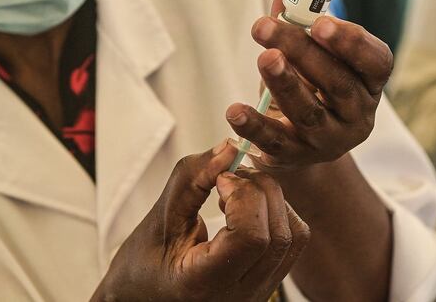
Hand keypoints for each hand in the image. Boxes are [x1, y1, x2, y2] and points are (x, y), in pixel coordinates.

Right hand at [90, 141, 309, 301]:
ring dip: (272, 199)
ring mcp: (257, 292)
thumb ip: (191, 180)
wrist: (144, 296)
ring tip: (236, 192)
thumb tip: (229, 148)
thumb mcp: (157, 218)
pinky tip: (245, 209)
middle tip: (229, 176)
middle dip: (259, 190)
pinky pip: (292, 241)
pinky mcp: (267, 281)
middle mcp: (238, 295)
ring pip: (293, 237)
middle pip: (278, 234)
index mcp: (204, 284)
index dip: (244, 197)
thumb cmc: (142, 263)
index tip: (220, 180)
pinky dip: (277, 212)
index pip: (252, 238)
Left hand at [225, 0, 393, 172]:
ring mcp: (329, 140)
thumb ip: (299, 24)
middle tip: (266, 26)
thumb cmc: (311, 85)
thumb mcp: (311, 56)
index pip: (376, 62)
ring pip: (308, 112)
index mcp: (369, 83)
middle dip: (302, 51)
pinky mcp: (296, 158)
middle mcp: (357, 115)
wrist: (300, 141)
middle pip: (337, 82)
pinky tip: (234, 110)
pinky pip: (275, 142)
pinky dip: (253, 126)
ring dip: (284, 82)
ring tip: (263, 57)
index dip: (352, 42)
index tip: (320, 22)